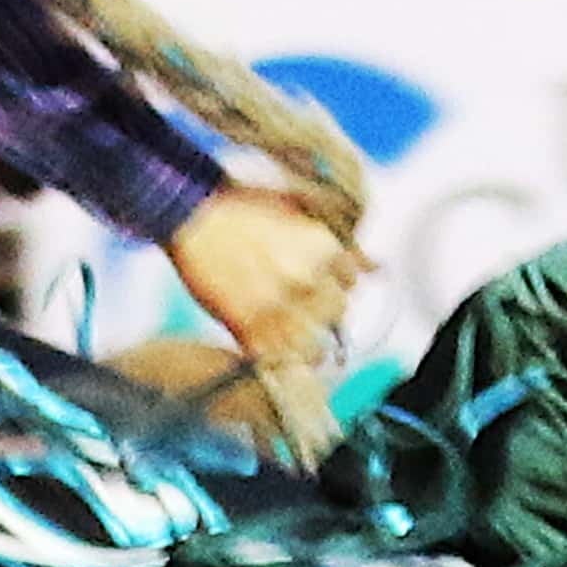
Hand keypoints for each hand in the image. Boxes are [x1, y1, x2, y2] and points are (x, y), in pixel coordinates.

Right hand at [164, 182, 361, 458]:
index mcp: (324, 249)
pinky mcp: (247, 327)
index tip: (318, 283)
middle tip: (299, 306)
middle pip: (336, 314)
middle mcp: (307, 281)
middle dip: (321, 311)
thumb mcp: (300, 210)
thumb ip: (339, 243)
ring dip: (306, 346)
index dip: (334, 283)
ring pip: (313, 347)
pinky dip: (277, 360)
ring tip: (292, 340)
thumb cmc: (243, 206)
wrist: (192, 214)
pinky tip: (271, 350)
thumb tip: (374, 267)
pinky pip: (277, 360)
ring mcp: (278, 308)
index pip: (351, 282)